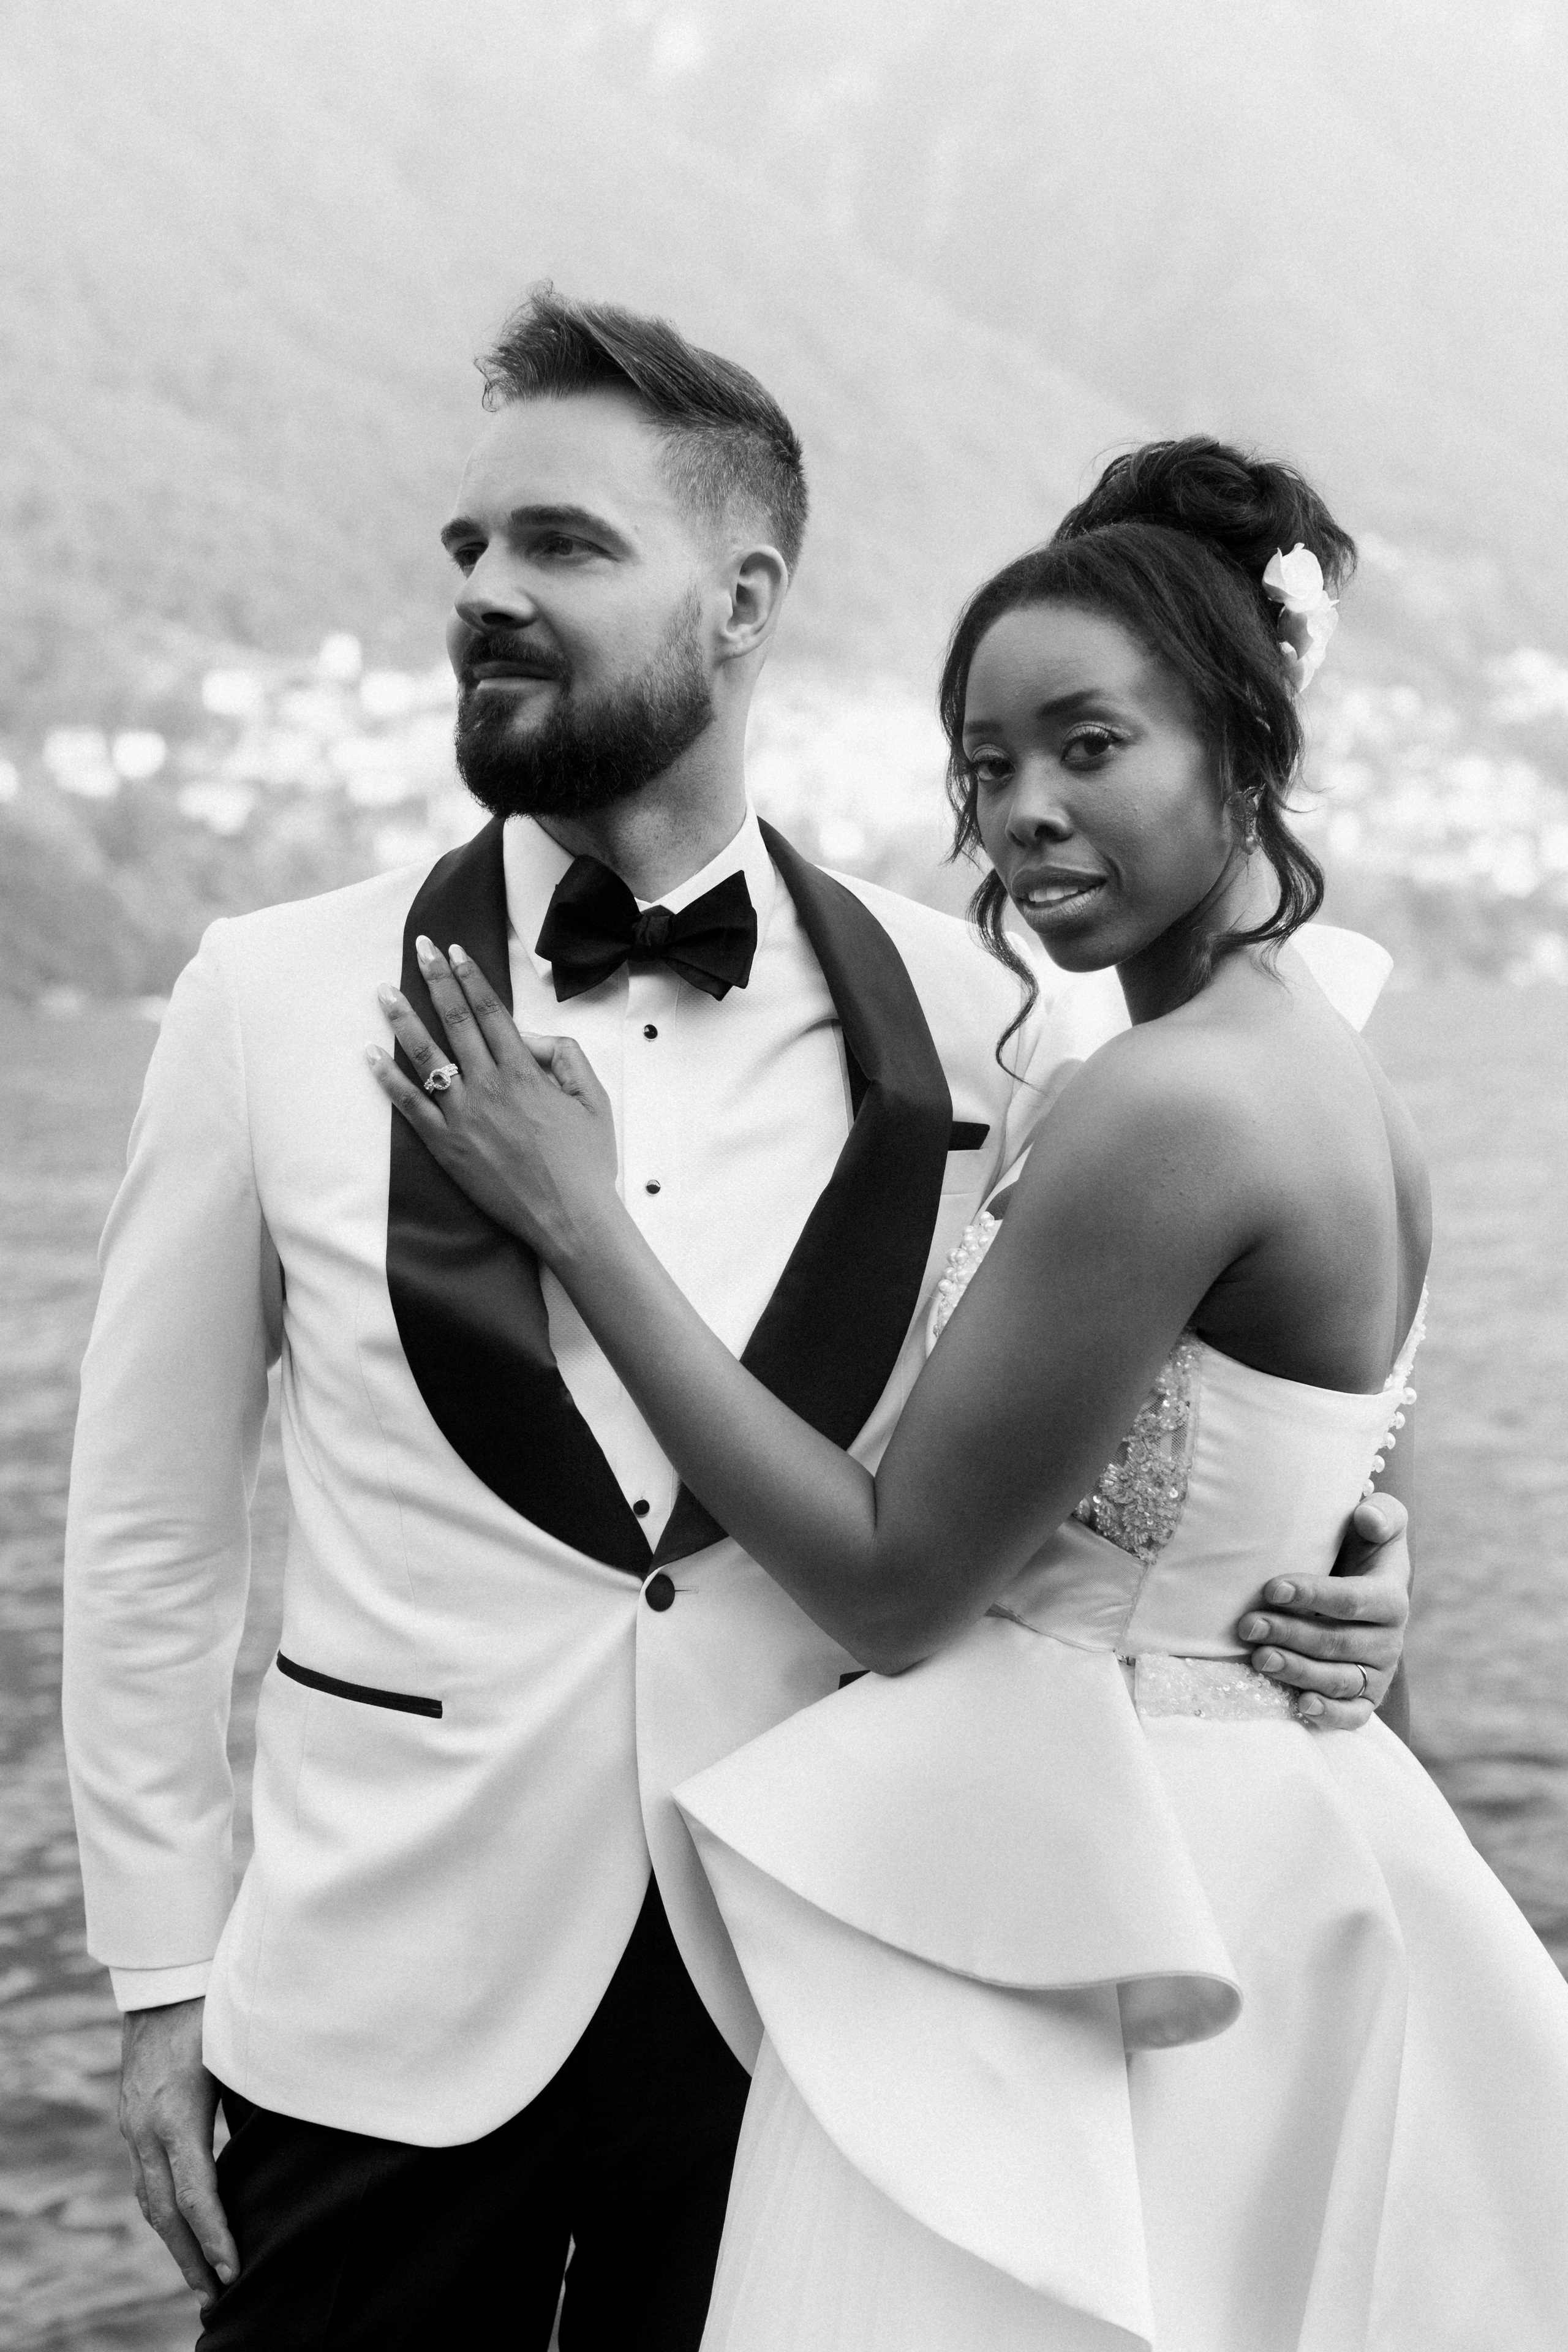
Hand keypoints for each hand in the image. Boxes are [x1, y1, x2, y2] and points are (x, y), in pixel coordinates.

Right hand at [119, 1998, 237, 2309]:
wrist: (163, 1975)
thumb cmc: (214, 2009)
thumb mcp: (239, 2055)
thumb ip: (257, 2101)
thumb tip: (292, 2144)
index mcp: (176, 2115)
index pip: (195, 2195)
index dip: (215, 2238)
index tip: (233, 2272)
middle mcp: (146, 2128)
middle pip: (165, 2211)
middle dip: (190, 2257)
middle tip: (215, 2295)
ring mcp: (133, 2124)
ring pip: (151, 2198)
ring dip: (175, 2238)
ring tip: (201, 2272)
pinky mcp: (132, 2116)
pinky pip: (146, 2175)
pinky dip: (165, 2207)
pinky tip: (183, 2222)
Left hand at [368, 936, 618, 1257]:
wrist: (570, 1218)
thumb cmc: (587, 1162)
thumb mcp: (593, 1098)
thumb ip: (567, 1057)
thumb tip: (533, 1036)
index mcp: (525, 1072)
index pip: (491, 1012)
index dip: (471, 978)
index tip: (455, 952)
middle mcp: (489, 1087)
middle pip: (457, 1022)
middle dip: (436, 980)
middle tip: (420, 948)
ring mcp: (463, 1117)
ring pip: (427, 1057)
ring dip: (404, 1020)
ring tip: (384, 992)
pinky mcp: (447, 1146)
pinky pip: (411, 1106)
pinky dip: (389, 1079)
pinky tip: (371, 1056)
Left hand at [1237, 1494, 1411, 1729]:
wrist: (1364, 1588)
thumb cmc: (1361, 1549)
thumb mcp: (1378, 1523)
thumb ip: (1381, 1515)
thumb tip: (1367, 1516)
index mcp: (1391, 1597)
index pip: (1351, 1600)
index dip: (1312, 1595)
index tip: (1271, 1588)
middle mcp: (1389, 1639)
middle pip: (1336, 1642)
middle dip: (1290, 1634)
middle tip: (1248, 1625)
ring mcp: (1378, 1671)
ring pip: (1338, 1679)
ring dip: (1297, 1671)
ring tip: (1259, 1659)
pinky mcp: (1367, 1697)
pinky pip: (1354, 1714)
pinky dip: (1331, 1715)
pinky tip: (1301, 1706)